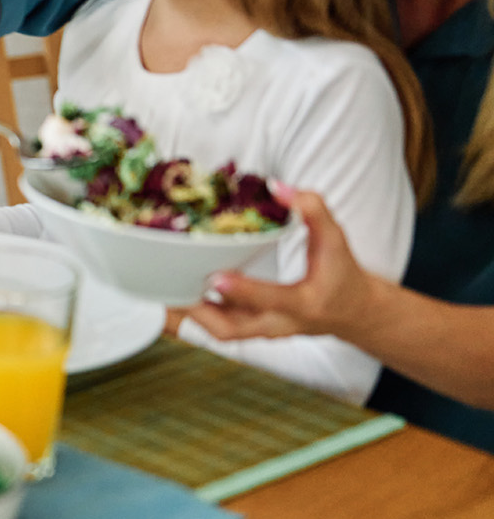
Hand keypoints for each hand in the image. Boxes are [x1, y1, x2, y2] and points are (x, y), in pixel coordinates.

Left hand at [186, 189, 372, 342]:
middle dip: (200, 312)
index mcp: (304, 303)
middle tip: (171, 287)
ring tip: (165, 286)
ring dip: (192, 312)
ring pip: (222, 332)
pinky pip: (221, 325)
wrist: (353, 310)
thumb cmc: (341, 271)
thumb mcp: (335, 239)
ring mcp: (265, 330)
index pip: (272, 299)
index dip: (244, 290)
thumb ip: (312, 210)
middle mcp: (280, 323)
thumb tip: (276, 186)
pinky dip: (198, 310)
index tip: (216, 277)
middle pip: (234, 329)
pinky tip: (177, 288)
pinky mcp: (254, 329)